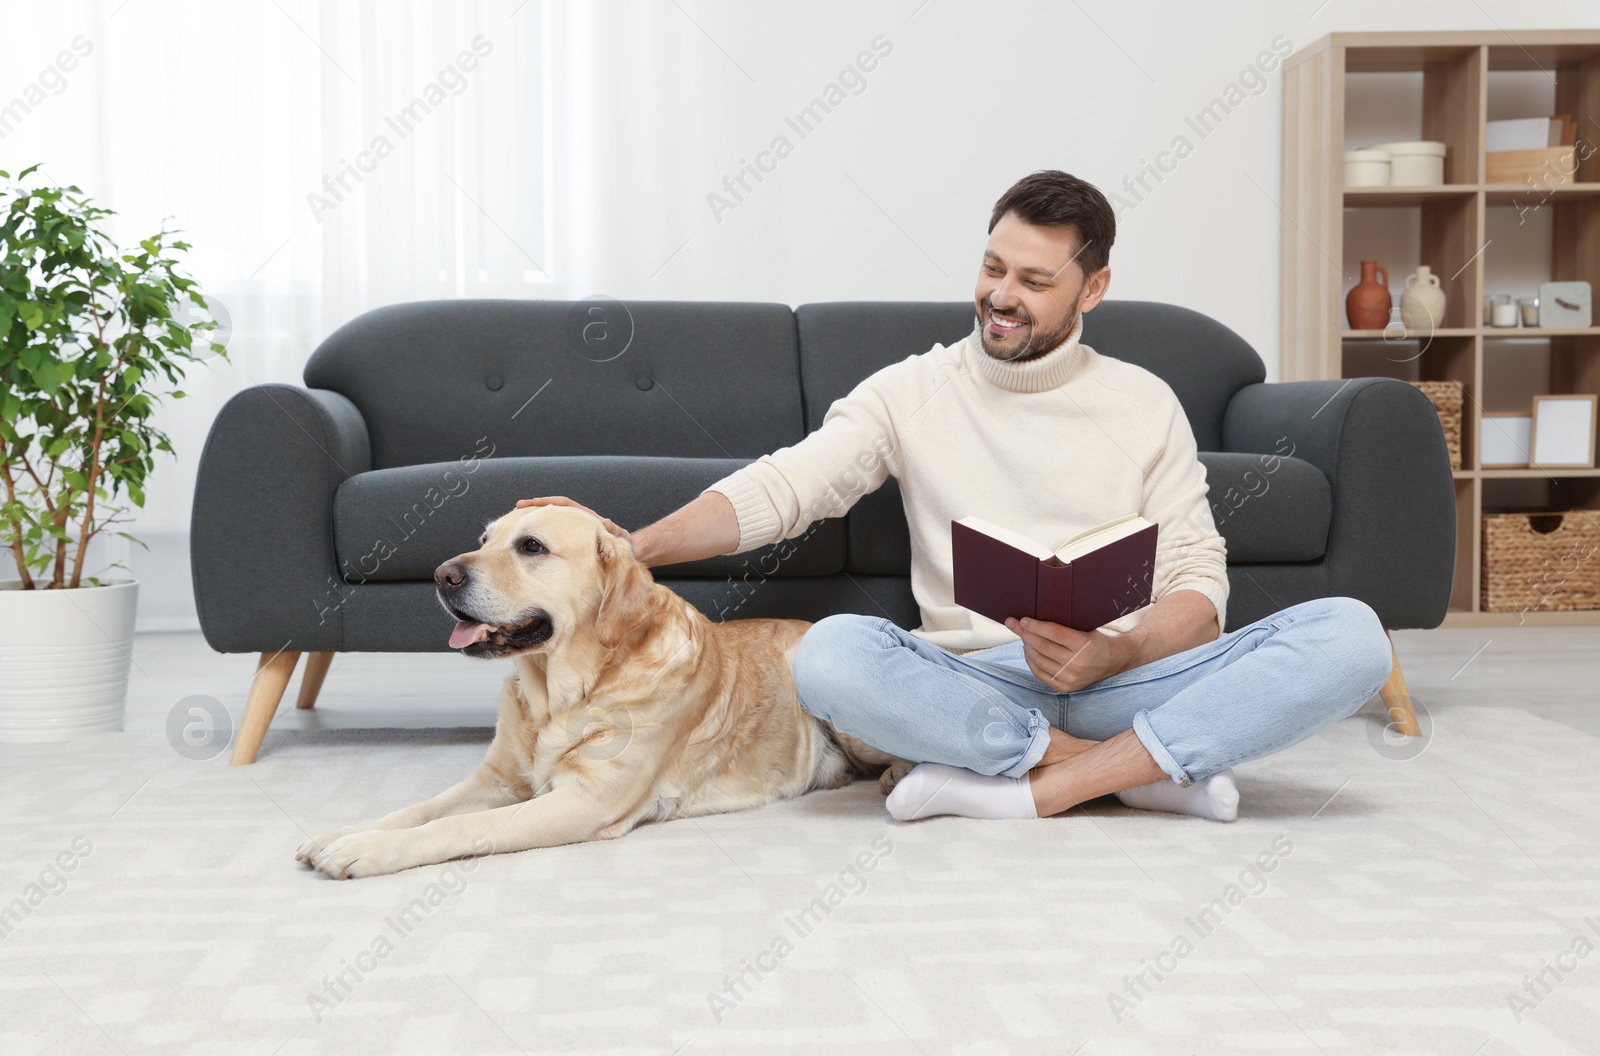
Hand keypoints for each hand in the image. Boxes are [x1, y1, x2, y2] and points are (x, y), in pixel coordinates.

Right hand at [514, 495, 630, 544]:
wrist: (624, 556)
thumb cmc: (622, 547)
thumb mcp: (620, 538)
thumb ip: (614, 531)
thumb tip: (605, 521)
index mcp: (587, 518)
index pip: (565, 505)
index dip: (549, 502)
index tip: (533, 502)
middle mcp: (578, 521)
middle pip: (554, 509)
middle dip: (536, 506)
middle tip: (517, 507)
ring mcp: (574, 530)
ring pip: (552, 521)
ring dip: (536, 518)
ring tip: (517, 519)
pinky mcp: (572, 540)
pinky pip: (554, 534)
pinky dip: (542, 532)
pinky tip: (528, 538)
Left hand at [1003, 616, 1130, 692]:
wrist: (1112, 662)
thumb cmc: (1095, 640)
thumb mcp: (1085, 628)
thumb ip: (1064, 625)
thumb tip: (1034, 617)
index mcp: (1084, 645)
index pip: (1054, 634)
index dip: (1036, 626)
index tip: (1022, 619)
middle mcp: (1077, 664)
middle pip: (1043, 647)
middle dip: (1024, 634)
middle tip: (1013, 624)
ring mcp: (1070, 678)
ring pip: (1038, 660)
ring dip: (1026, 646)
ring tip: (1022, 636)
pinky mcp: (1064, 688)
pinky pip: (1040, 674)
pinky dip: (1030, 661)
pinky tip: (1027, 651)